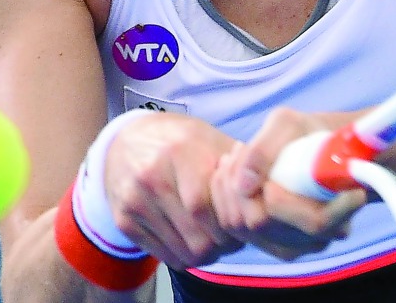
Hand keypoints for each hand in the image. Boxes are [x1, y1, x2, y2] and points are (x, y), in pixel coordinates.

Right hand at [103, 113, 243, 268]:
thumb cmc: (178, 141)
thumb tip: (271, 189)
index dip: (232, 223)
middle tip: (233, 237)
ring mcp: (134, 201)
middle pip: (198, 236)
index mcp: (181, 152)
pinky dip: (185, 256)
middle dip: (223, 244)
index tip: (244, 224)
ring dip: (207, 253)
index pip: (208, 206)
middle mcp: (152, 177)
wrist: (125, 141)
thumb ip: (240, 164)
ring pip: (184, 251)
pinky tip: (192, 239)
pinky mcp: (124, 221)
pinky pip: (165, 256)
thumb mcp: (209, 138)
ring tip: (215, 238)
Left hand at [210, 107, 366, 259]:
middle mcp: (320, 239)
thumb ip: (267, 149)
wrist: (312, 151)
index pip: (314, 221)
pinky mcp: (268, 244)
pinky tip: (232, 172)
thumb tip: (244, 185)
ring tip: (236, 155)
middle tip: (240, 148)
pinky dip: (224, 197)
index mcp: (343, 209)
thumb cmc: (306, 133)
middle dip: (241, 184)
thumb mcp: (289, 125)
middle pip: (265, 225)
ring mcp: (293, 246)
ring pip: (242, 227)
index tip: (267, 167)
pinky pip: (233, 228)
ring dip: (228, 187)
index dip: (283, 199)